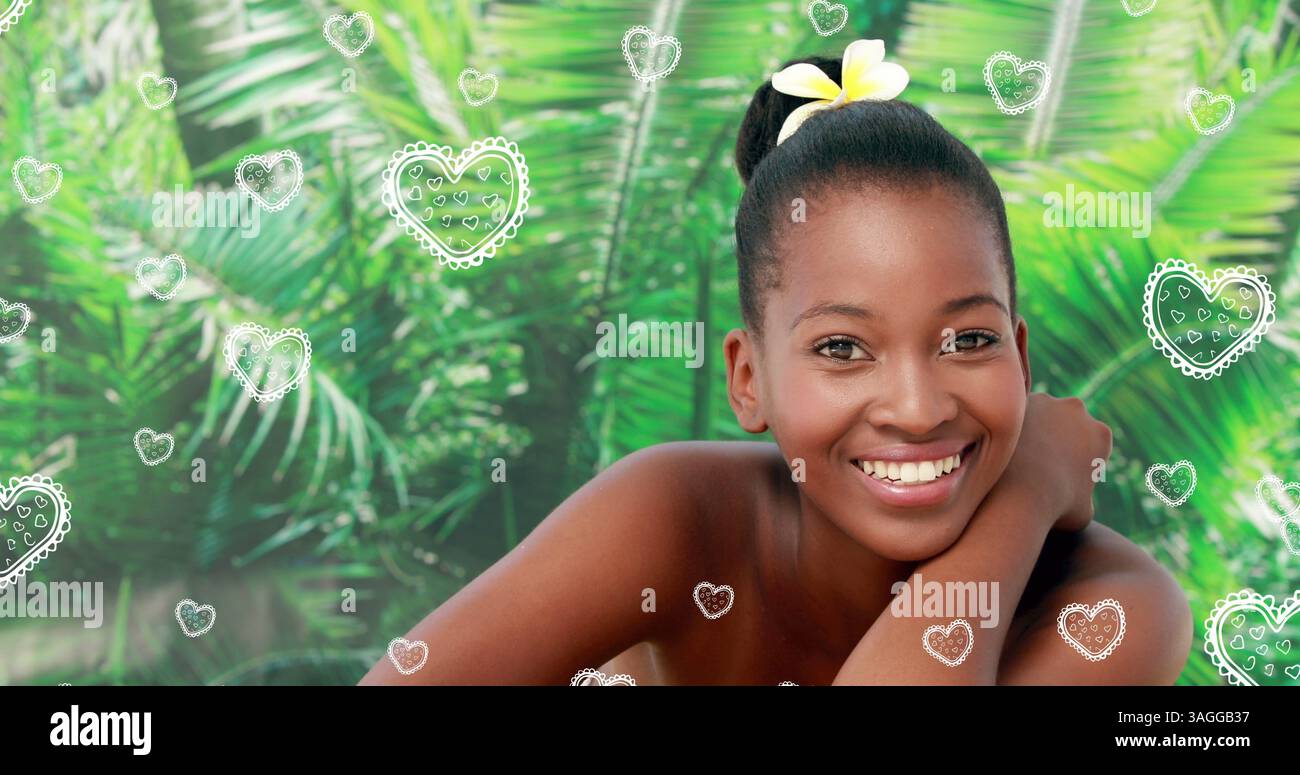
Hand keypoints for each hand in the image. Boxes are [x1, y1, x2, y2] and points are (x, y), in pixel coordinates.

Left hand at [1000, 393, 1111, 532]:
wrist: (1016, 494)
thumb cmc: (1053, 509)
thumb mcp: (1083, 512)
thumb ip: (1085, 496)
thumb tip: (1079, 498)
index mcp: (1101, 435)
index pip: (1092, 442)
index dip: (1078, 456)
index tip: (1062, 470)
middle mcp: (1078, 411)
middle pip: (1067, 421)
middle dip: (1057, 435)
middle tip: (1038, 457)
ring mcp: (1047, 401)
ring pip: (1040, 412)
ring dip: (1033, 426)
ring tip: (1016, 451)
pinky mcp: (1015, 402)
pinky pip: (1015, 413)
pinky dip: (1011, 425)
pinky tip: (1000, 445)